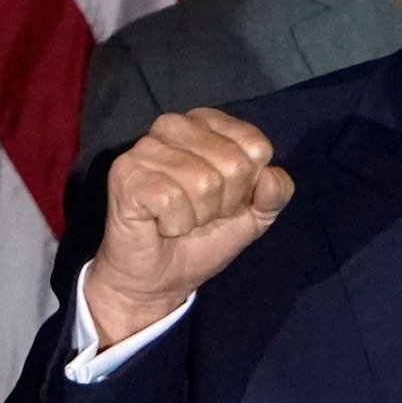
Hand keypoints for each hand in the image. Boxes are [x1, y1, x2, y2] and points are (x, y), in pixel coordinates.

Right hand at [84, 109, 293, 347]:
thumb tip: (270, 176)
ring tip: (180, 220)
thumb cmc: (203, 238)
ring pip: (204, 181)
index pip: (254, 145)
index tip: (225, 201)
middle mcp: (174, 126)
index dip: (248, 186)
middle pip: (233, 163)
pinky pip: (172, 198)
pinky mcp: (125, 174)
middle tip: (200, 215)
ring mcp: (145, 148)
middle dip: (224, 203)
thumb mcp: (255, 215)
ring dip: (198, 216)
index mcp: (207, 123)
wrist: (160, 279)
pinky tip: (161, 225)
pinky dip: (176, 223)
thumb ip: (275, 192)